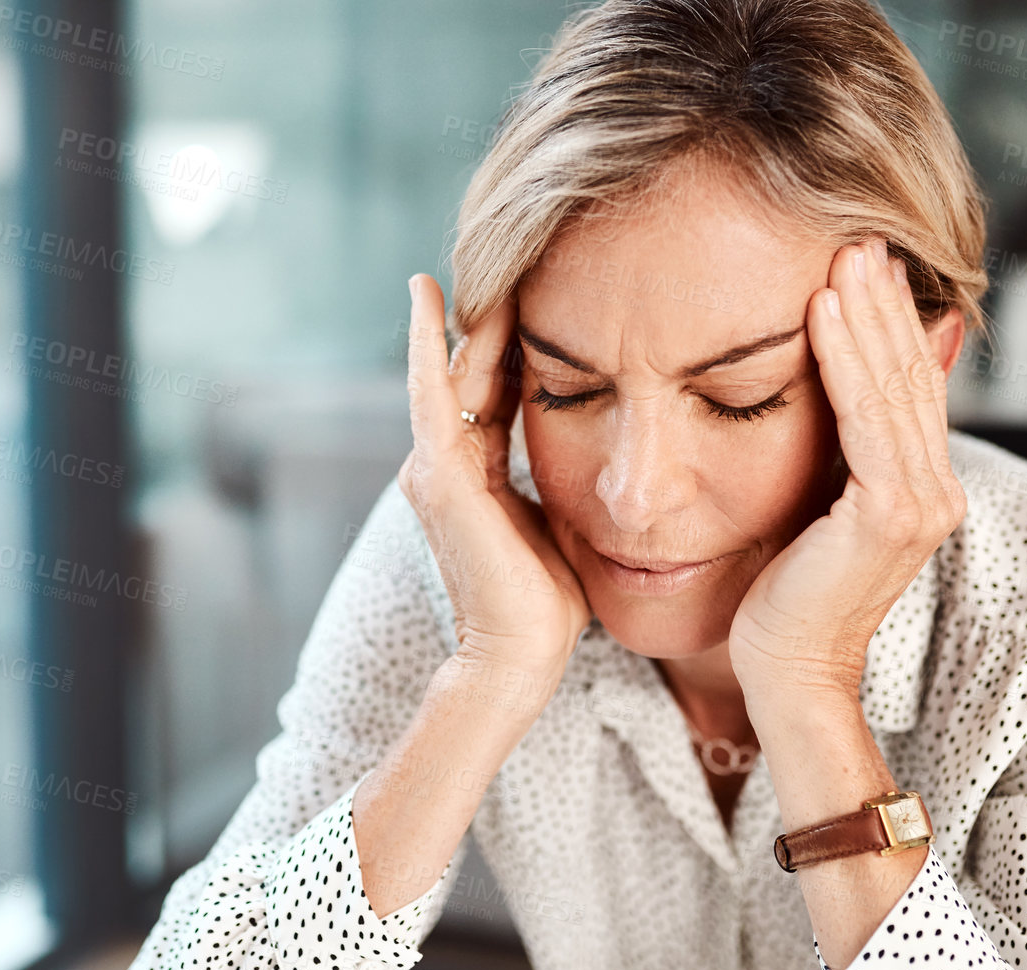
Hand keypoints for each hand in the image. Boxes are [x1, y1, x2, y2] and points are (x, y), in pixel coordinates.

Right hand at [396, 274, 591, 697]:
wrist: (520, 656)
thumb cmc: (549, 606)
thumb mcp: (559, 524)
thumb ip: (561, 485)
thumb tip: (599, 453)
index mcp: (475, 477)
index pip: (492, 391)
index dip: (511, 343)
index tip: (536, 293)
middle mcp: (444, 466)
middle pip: (469, 371)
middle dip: (487, 317)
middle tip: (508, 255)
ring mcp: (435, 468)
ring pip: (451, 371)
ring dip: (462, 316)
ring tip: (470, 258)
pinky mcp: (438, 474)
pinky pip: (432, 390)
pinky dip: (427, 341)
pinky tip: (432, 292)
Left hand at [728, 238, 965, 701]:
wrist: (786, 672)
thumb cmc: (783, 598)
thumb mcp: (813, 509)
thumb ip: (835, 457)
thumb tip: (830, 396)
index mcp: (921, 488)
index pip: (908, 387)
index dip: (889, 322)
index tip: (860, 262)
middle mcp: (935, 490)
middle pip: (909, 375)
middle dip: (883, 301)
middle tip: (858, 233)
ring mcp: (920, 502)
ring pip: (891, 386)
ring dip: (866, 313)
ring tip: (843, 253)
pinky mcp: (889, 513)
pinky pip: (866, 417)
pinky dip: (845, 357)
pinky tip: (823, 310)